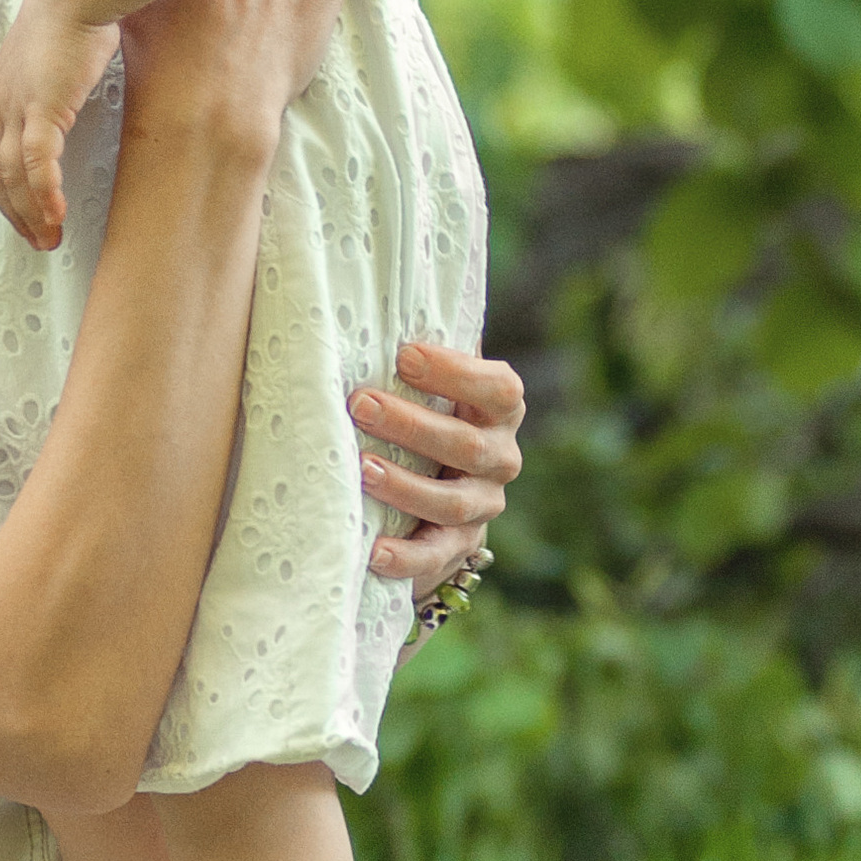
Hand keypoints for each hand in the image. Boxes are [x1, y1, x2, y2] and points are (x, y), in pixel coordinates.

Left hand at [0, 0, 118, 249]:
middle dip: (17, 212)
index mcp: (4, 92)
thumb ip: (59, 75)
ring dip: (32, 213)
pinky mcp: (42, 109)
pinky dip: (45, 194)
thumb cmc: (78, 10)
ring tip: (49, 239)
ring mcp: (18, 107)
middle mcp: (3, 103)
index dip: (8, 188)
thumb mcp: (59, 51)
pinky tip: (57, 216)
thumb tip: (75, 84)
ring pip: (15, 176)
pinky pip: (38, 165)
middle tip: (38, 240)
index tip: (25, 213)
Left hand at [351, 343, 523, 598]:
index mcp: (499, 409)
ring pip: (452, 502)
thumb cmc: (422, 415)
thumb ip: (416, 355)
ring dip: (405, 486)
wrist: (435, 490)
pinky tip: (373, 550)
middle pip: (466, 445)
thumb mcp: (428, 385)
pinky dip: (405, 556)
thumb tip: (359, 304)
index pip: (497, 388)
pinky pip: (435, 555)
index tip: (405, 356)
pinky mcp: (459, 547)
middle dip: (411, 425)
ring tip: (362, 471)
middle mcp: (500, 457)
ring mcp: (483, 505)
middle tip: (360, 405)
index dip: (455, 372)